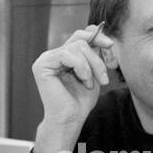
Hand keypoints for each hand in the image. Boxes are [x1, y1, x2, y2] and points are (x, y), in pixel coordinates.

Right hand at [32, 25, 112, 152]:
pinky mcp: (42, 65)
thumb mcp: (93, 73)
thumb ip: (94, 54)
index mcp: (64, 57)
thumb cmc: (80, 101)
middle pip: (80, 40)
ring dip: (90, 65)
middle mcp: (53, 56)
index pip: (80, 36)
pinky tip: (83, 79)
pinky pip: (66, 53)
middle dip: (96, 57)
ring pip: (76, 47)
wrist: (71, 120)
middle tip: (104, 77)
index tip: (110, 45)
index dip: (96, 36)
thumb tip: (98, 32)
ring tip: (90, 83)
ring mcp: (46, 59)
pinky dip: (80, 66)